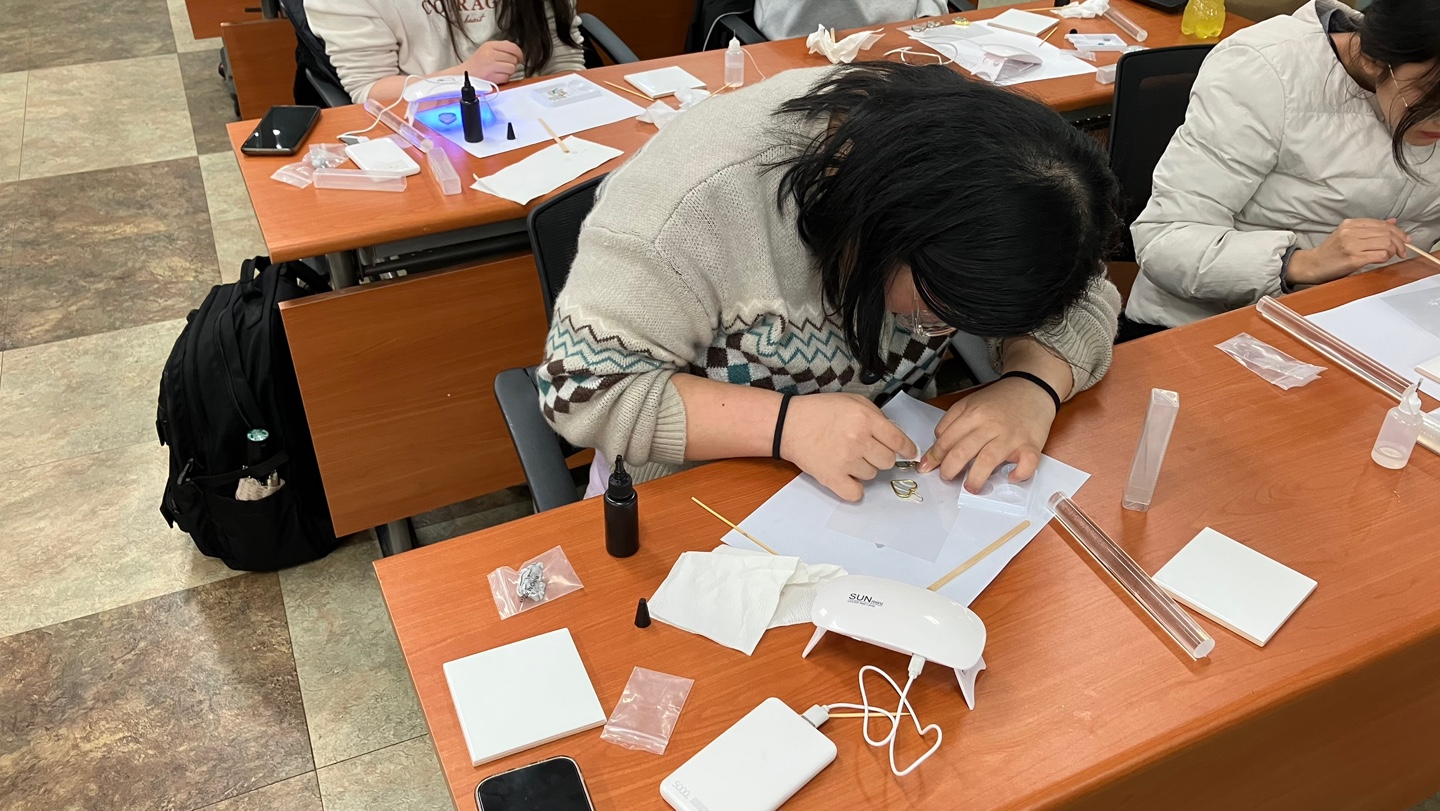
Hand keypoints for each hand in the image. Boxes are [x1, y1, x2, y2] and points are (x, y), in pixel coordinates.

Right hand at [462, 40, 522, 85]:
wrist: (464, 74)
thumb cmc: (477, 64)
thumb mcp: (487, 50)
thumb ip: (501, 48)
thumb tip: (517, 52)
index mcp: (490, 45)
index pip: (512, 47)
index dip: (519, 53)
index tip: (520, 58)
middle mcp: (490, 54)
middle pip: (513, 59)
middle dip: (512, 64)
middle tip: (504, 66)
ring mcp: (490, 65)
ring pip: (511, 68)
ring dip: (508, 72)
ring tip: (499, 71)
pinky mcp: (491, 76)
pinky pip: (506, 78)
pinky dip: (503, 79)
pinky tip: (496, 76)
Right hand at [780, 393, 917, 502]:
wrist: (788, 424)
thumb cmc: (820, 411)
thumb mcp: (852, 401)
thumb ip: (876, 416)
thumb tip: (894, 436)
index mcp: (865, 419)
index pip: (898, 440)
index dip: (907, 449)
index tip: (909, 453)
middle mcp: (858, 440)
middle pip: (888, 461)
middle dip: (880, 456)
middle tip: (866, 450)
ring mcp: (845, 461)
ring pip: (872, 475)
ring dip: (864, 468)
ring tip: (847, 456)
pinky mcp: (831, 477)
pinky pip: (856, 493)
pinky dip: (854, 488)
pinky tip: (847, 477)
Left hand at [917, 377, 1056, 491]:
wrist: (1032, 387)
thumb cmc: (1001, 399)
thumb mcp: (970, 401)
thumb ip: (952, 421)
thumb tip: (938, 445)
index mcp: (973, 413)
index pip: (947, 439)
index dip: (934, 456)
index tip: (927, 467)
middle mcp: (990, 425)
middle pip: (962, 451)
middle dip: (949, 469)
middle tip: (947, 477)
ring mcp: (1011, 436)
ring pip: (988, 460)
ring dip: (975, 478)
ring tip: (970, 487)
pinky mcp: (1031, 444)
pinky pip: (1026, 464)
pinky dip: (1019, 474)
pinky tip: (1010, 477)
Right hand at [1287, 219, 1410, 285]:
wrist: (1313, 265)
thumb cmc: (1330, 252)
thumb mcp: (1348, 235)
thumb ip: (1369, 229)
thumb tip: (1392, 223)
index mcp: (1350, 224)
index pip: (1382, 224)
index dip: (1398, 231)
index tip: (1405, 239)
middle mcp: (1350, 232)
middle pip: (1386, 233)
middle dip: (1399, 242)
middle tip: (1402, 250)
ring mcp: (1351, 245)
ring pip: (1385, 242)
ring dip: (1393, 250)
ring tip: (1391, 255)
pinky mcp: (1353, 258)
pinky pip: (1379, 255)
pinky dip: (1386, 257)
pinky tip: (1382, 259)